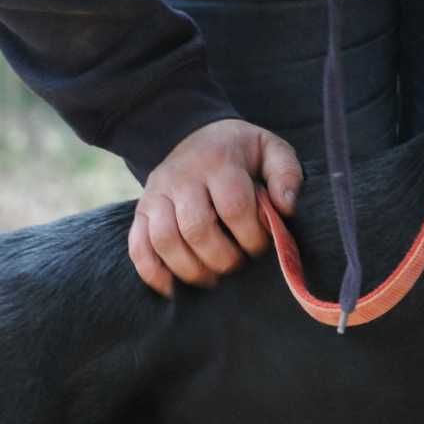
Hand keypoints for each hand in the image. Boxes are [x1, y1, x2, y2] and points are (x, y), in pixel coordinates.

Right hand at [129, 118, 303, 295]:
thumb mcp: (270, 149)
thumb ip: (286, 173)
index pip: (234, 207)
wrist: (193, 134)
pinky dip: (153, 273)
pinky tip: (173, 289)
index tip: (261, 245)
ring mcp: (156, 194)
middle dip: (223, 258)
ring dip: (192, 270)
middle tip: (237, 264)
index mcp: (218, 162)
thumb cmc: (239, 152)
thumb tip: (286, 208)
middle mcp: (181, 177)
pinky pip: (138, 247)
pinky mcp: (140, 212)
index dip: (252, 236)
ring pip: (166, 241)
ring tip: (213, 278)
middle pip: (198, 228)